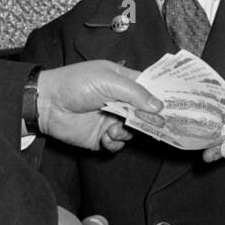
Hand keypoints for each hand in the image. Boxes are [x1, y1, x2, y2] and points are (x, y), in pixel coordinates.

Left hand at [37, 61, 161, 150]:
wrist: (48, 104)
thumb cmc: (75, 83)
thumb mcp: (107, 80)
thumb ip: (135, 93)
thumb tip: (158, 106)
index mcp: (123, 81)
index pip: (149, 88)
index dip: (161, 97)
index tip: (176, 107)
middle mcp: (120, 100)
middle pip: (145, 113)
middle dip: (148, 120)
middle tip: (153, 125)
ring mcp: (111, 119)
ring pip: (133, 131)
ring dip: (127, 131)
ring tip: (113, 126)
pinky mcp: (101, 136)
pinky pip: (118, 144)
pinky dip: (115, 142)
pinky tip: (106, 136)